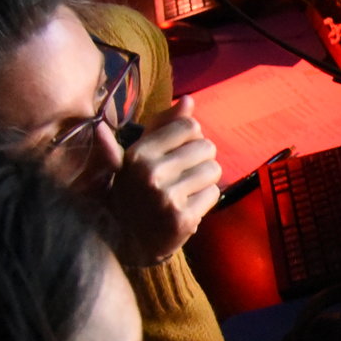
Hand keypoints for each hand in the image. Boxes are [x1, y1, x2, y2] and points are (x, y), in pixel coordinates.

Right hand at [105, 98, 219, 265]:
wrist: (126, 240)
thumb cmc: (134, 189)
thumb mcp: (137, 154)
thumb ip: (162, 125)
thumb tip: (188, 101)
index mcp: (138, 154)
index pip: (189, 126)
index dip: (190, 136)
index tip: (179, 150)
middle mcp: (151, 174)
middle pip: (206, 147)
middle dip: (200, 158)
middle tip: (185, 173)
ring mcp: (168, 198)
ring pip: (213, 170)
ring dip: (205, 178)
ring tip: (186, 188)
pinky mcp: (183, 219)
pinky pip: (214, 194)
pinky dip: (206, 198)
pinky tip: (189, 204)